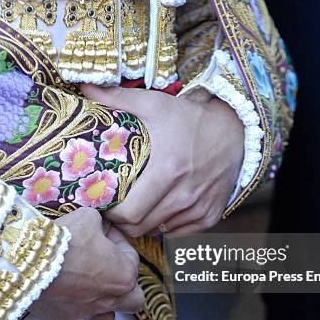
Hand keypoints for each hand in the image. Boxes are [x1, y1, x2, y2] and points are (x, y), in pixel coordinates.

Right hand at [29, 207, 143, 319]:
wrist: (28, 259)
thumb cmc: (64, 238)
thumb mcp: (89, 218)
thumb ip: (100, 224)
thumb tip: (99, 226)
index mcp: (124, 275)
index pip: (132, 258)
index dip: (118, 242)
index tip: (104, 234)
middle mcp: (110, 300)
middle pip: (133, 301)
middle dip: (126, 286)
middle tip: (111, 271)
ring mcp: (86, 315)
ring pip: (106, 319)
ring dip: (102, 305)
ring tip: (89, 289)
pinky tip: (69, 306)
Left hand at [81, 85, 243, 234]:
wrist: (235, 129)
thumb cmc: (190, 118)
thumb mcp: (155, 104)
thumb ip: (117, 98)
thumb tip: (84, 87)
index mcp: (167, 170)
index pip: (130, 213)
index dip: (112, 214)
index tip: (104, 202)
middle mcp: (185, 194)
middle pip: (140, 227)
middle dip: (123, 222)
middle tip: (115, 208)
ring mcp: (199, 206)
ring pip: (158, 231)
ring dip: (143, 225)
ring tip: (134, 209)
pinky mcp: (211, 214)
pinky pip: (179, 233)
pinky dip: (165, 227)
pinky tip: (158, 211)